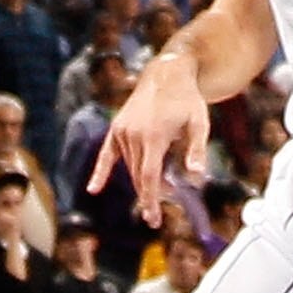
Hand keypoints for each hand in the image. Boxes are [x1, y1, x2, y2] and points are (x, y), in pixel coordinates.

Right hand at [91, 54, 208, 226]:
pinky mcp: (116, 128)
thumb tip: (196, 177)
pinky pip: (106, 154)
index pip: (149, 176)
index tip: (152, 219)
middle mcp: (133, 134)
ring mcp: (122, 131)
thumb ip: (196, 151)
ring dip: (142, 181)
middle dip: (148, 196)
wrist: (167, 74)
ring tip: (163, 189)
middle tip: (156, 216)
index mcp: (153, 136)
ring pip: (130, 167)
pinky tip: (93, 188)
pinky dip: (101, 171)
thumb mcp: (199, 123)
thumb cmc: (187, 100)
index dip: (151, 199)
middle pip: (139, 175)